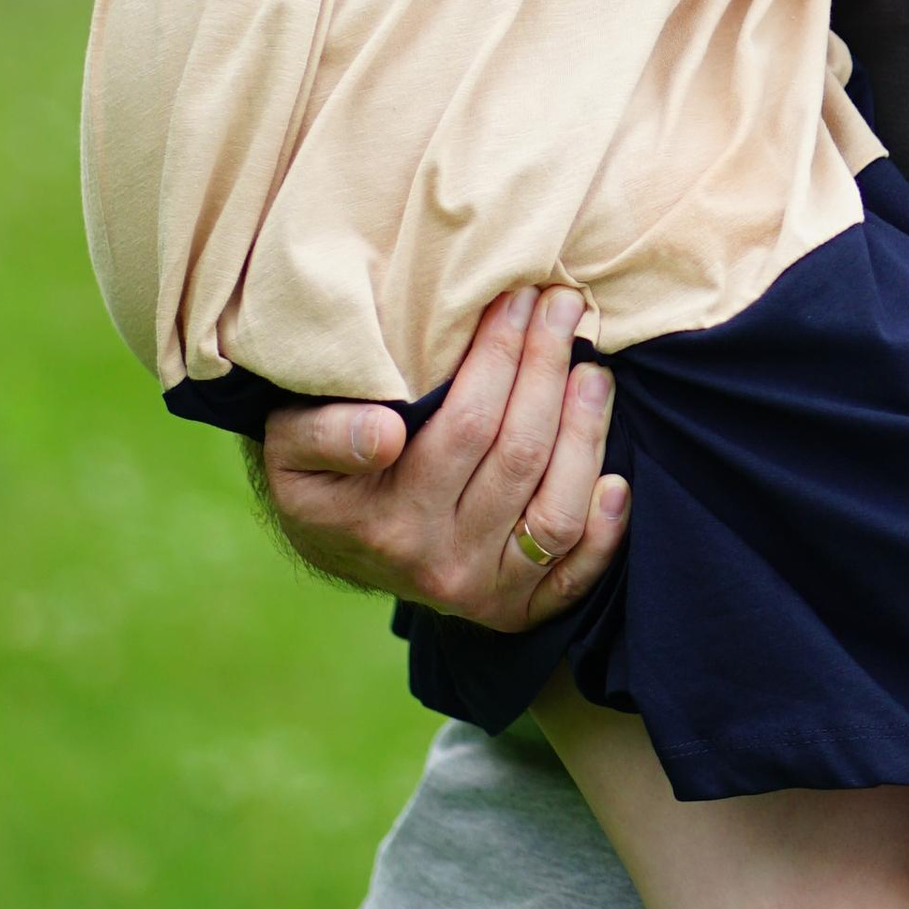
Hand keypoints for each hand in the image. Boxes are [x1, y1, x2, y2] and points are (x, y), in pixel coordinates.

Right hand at [259, 284, 627, 626]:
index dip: (501, 357)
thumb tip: (384, 434)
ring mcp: (482, 592)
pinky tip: (616, 480)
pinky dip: (604, 533)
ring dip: (584, 434)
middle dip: (548, 370)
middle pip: (519, 458)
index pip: (466, 427)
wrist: (332, 544)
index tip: (519, 299)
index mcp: (386, 522)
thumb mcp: (291, 447)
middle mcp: (439, 565)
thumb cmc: (319, 472)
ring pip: (555, 512)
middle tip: (563, 306)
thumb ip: (326, 434)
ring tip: (593, 371)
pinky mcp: (515, 608)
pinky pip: (572, 576)